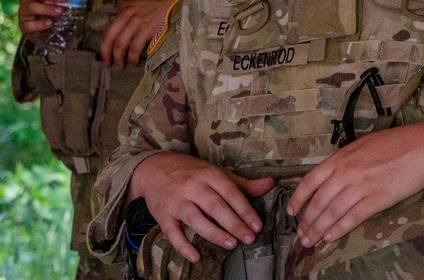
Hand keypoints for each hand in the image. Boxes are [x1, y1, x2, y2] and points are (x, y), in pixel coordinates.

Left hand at [100, 0, 184, 68]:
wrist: (179, 1)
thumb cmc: (162, 4)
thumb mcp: (141, 3)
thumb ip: (130, 13)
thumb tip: (122, 29)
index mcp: (125, 8)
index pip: (109, 29)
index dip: (105, 45)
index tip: (105, 55)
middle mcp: (129, 14)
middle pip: (112, 37)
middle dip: (108, 53)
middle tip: (109, 64)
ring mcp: (138, 22)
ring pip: (121, 44)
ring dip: (120, 58)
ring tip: (122, 66)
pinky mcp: (148, 29)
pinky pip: (135, 47)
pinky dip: (132, 57)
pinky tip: (134, 62)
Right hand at [129, 152, 274, 262]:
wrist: (152, 168)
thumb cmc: (189, 171)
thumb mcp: (214, 172)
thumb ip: (241, 183)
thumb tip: (271, 184)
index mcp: (207, 174)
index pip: (230, 192)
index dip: (245, 210)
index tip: (257, 225)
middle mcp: (191, 186)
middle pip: (215, 207)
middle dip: (234, 224)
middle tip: (249, 238)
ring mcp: (176, 201)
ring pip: (196, 220)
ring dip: (215, 233)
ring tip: (231, 244)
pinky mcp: (162, 215)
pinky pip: (173, 233)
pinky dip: (183, 246)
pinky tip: (196, 256)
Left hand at [288, 122, 423, 247]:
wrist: (422, 147)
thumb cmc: (394, 143)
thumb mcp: (361, 145)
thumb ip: (344, 160)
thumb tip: (332, 173)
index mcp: (340, 157)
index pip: (311, 180)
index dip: (299, 198)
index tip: (292, 211)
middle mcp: (346, 172)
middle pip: (319, 200)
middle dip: (307, 220)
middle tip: (300, 235)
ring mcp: (361, 185)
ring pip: (333, 211)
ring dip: (319, 228)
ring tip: (311, 240)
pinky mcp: (377, 198)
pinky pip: (353, 216)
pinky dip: (340, 228)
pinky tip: (331, 237)